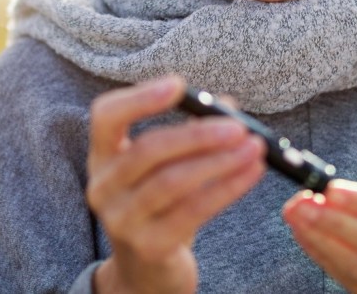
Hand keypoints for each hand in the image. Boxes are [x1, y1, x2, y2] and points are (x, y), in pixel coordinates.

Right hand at [87, 75, 266, 293]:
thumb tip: (227, 106)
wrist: (147, 272)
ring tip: (254, 148)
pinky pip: (193, 211)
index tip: (179, 85)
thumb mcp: (165, 168)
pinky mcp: (149, 246)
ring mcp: (122, 220)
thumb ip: (191, 133)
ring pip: (172, 182)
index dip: (140, 97)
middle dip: (198, 135)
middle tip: (239, 126)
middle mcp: (103, 187)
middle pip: (147, 150)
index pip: (106, 116)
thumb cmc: (159, 207)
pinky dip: (227, 189)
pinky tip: (250, 174)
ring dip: (219, 161)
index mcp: (102, 157)